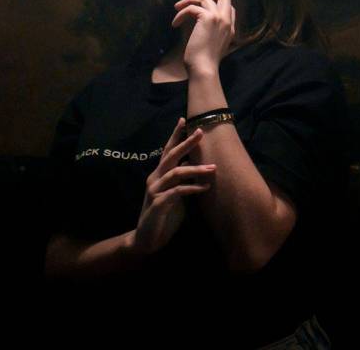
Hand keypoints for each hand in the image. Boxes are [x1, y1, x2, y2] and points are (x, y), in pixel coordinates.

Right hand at [132, 117, 215, 256]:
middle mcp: (154, 179)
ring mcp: (155, 191)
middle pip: (170, 156)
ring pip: (176, 173)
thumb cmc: (164, 216)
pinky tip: (204, 187)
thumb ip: (183, 182)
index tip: (185, 120)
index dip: (175, 136)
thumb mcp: (176, 196)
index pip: (167, 151)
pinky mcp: (158, 204)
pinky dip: (192, 188)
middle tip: (200, 132)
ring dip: (195, 169)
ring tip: (213, 168)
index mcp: (158, 175)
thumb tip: (198, 168)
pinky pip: (177, 192)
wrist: (147, 240)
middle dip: (185, 143)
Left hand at [172, 0, 235, 74]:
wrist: (204, 68)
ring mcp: (219, 18)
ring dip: (188, 1)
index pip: (230, 7)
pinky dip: (180, 14)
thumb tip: (201, 23)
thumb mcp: (214, 44)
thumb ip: (214, 32)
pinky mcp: (207, 18)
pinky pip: (191, 8)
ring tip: (177, 8)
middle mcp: (227, 20)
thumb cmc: (205, 61)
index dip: (218, 1)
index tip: (205, 2)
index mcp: (231, 28)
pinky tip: (175, 24)